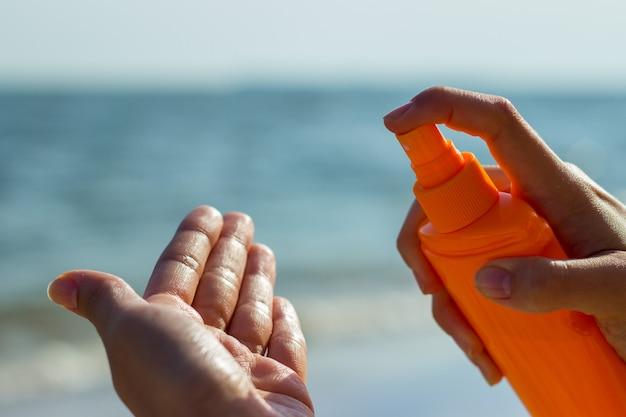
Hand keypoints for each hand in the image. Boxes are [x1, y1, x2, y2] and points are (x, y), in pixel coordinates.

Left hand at [47, 206, 312, 416]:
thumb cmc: (178, 381)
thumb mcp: (130, 330)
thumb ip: (104, 300)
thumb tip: (58, 285)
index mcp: (165, 334)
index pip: (179, 274)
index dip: (192, 241)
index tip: (208, 212)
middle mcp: (202, 352)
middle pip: (216, 289)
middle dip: (228, 252)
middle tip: (242, 218)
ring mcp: (243, 369)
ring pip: (250, 313)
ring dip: (256, 280)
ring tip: (263, 248)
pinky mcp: (281, 385)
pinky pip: (282, 346)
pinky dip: (283, 325)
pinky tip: (282, 302)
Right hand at [384, 86, 625, 384]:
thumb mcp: (617, 292)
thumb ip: (559, 283)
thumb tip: (483, 281)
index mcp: (552, 184)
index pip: (494, 124)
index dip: (442, 109)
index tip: (394, 122)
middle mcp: (526, 197)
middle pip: (449, 197)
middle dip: (425, 248)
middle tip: (435, 299)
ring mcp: (516, 229)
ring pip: (450, 243)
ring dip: (446, 297)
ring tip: (478, 351)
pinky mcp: (514, 259)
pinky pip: (467, 273)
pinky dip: (462, 311)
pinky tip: (486, 352)